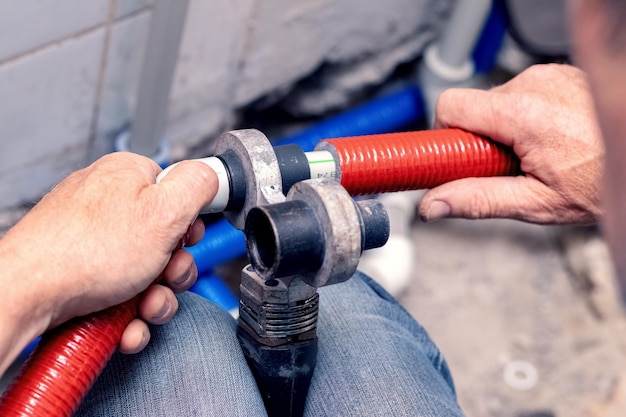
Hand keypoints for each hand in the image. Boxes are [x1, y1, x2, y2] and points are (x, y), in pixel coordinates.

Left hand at [0, 152, 216, 358]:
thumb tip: (212, 174)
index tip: (186, 243)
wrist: (25, 294)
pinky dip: (127, 313)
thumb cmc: (85, 252)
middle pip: (164, 239)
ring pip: (143, 273)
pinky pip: (118, 292)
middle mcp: (107, 203)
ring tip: (142, 308)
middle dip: (172, 271)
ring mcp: (90, 239)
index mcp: (128, 177)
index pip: (178, 194)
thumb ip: (197, 186)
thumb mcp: (164, 212)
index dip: (189, 226)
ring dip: (153, 299)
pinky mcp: (78, 271)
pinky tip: (124, 322)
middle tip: (164, 278)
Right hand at [420, 64, 603, 224]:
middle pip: (473, 106)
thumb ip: (477, 200)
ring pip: (497, 101)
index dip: (444, 136)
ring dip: (503, 130)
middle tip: (505, 167)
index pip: (450, 106)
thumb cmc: (602, 182)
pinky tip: (547, 140)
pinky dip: (524, 118)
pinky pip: (521, 94)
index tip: (453, 160)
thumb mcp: (535, 203)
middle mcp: (535, 84)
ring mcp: (550, 76)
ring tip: (533, 155)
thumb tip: (434, 204)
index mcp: (523, 113)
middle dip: (478, 139)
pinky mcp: (559, 75)